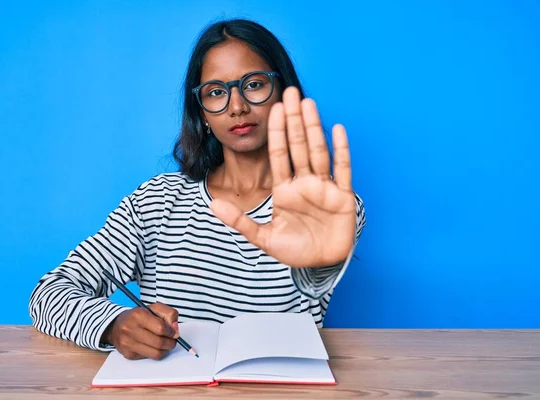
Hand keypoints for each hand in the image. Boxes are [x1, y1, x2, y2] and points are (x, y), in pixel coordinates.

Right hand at [102, 302, 179, 359]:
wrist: (116, 326)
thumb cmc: (139, 317)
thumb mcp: (154, 309)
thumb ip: (169, 314)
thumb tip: (175, 330)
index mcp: (138, 315)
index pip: (160, 328)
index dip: (171, 332)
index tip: (174, 332)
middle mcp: (130, 329)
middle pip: (159, 342)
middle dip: (170, 343)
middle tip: (172, 340)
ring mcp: (128, 343)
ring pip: (155, 353)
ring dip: (165, 350)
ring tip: (165, 344)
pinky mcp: (128, 354)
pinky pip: (148, 358)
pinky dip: (155, 353)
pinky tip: (153, 346)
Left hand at [210, 87, 355, 267]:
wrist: (319, 266)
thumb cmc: (293, 250)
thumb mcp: (263, 238)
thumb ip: (239, 221)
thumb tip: (213, 205)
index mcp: (284, 190)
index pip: (279, 154)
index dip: (276, 132)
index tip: (273, 108)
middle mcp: (304, 183)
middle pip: (298, 146)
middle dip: (294, 120)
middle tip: (291, 92)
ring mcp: (324, 188)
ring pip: (318, 152)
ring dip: (314, 128)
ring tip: (308, 103)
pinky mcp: (343, 197)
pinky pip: (343, 170)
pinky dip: (341, 150)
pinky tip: (337, 129)